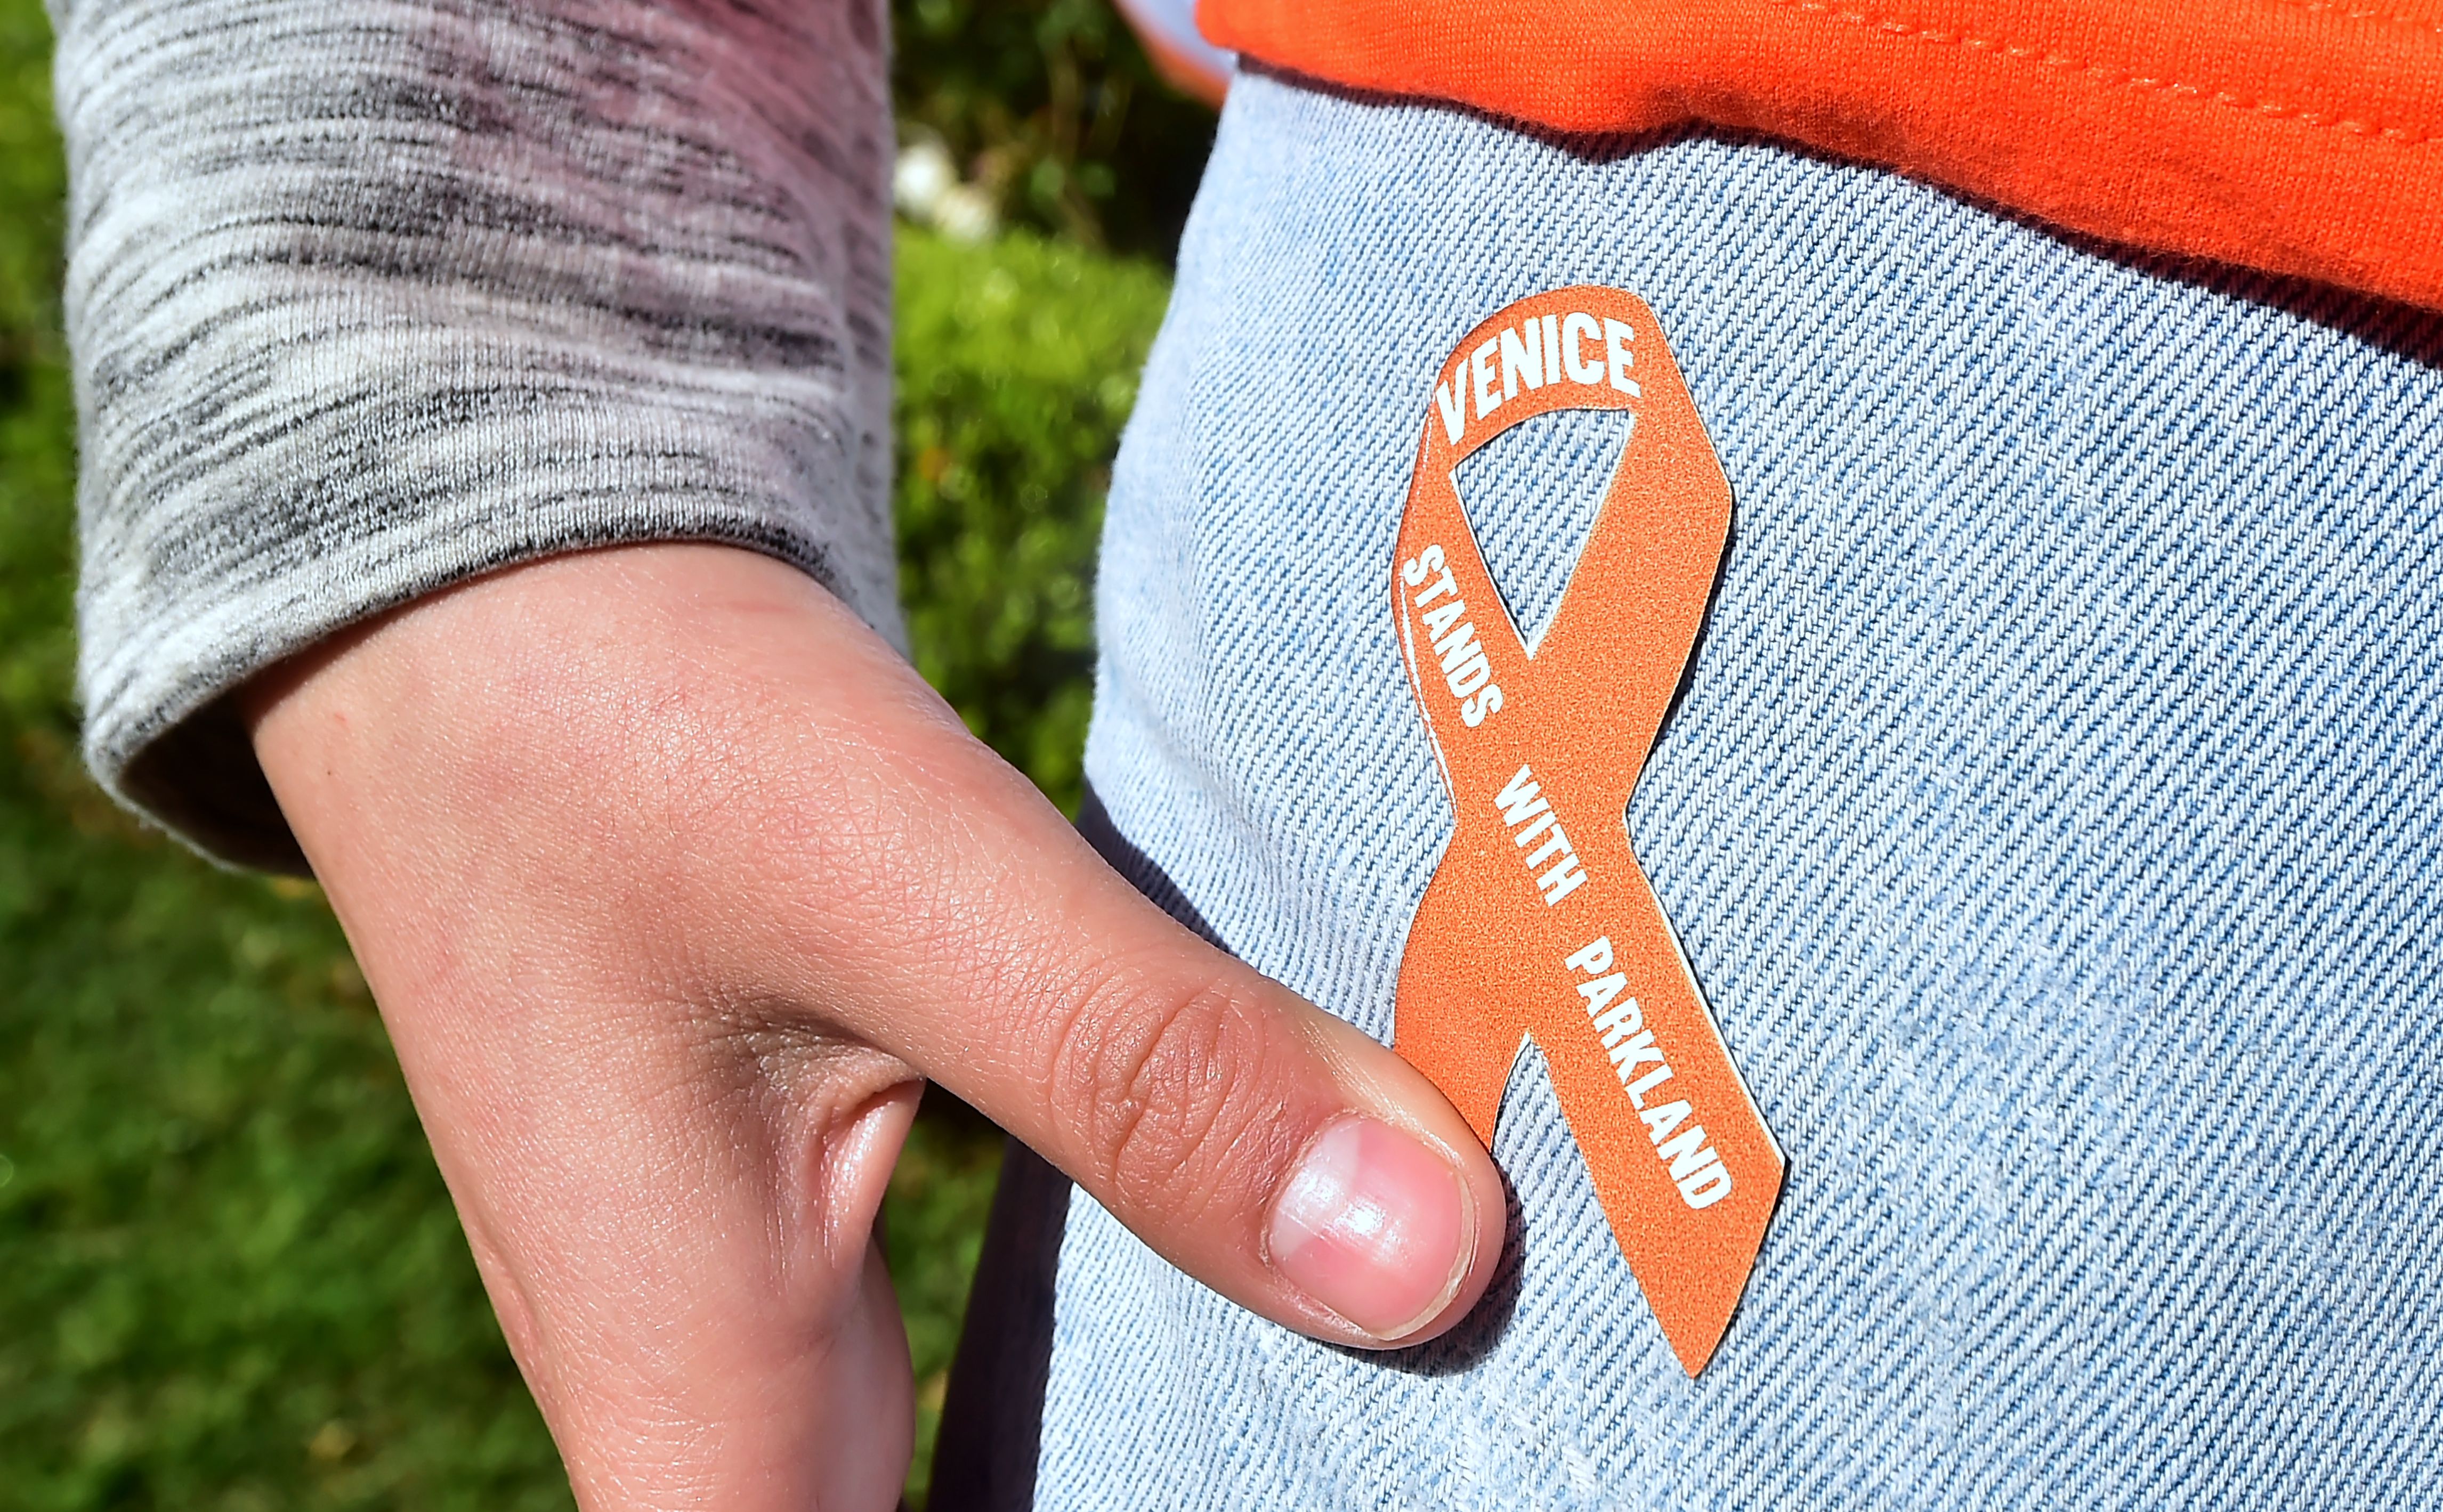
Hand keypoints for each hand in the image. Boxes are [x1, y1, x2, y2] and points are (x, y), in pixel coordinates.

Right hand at [246, 543, 1504, 1509]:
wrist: (476, 565)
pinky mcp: (816, 1166)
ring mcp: (763, 1276)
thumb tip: (1437, 1262)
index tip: (1320, 1495)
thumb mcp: (899, 878)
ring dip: (1177, 1397)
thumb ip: (1144, 1069)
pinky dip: (1146, 1263)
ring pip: (994, 1431)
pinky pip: (1002, 1292)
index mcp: (698, 1406)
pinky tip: (1297, 1210)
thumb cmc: (619, 716)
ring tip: (1405, 1357)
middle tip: (1429, 1434)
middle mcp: (718, 1384)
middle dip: (1185, 1476)